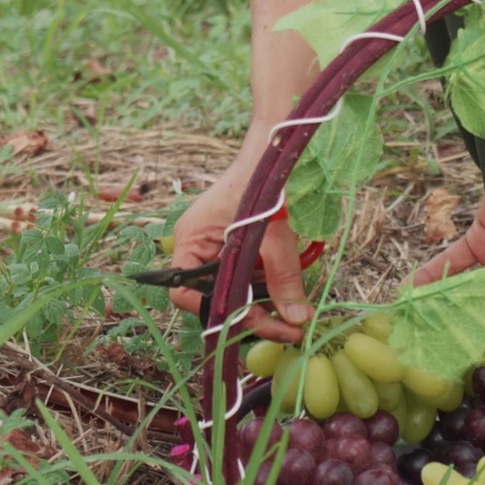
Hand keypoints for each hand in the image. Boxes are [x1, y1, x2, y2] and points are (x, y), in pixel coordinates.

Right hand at [170, 147, 313, 342]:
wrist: (274, 153)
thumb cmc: (264, 186)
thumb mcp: (276, 239)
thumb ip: (284, 280)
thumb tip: (298, 320)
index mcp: (191, 242)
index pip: (185, 293)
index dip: (215, 312)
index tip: (251, 323)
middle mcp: (196, 248)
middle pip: (215, 297)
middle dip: (251, 317)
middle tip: (289, 331)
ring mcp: (214, 247)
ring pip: (233, 290)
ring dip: (262, 305)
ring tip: (296, 317)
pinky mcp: (234, 247)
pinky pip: (245, 276)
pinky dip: (265, 287)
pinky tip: (290, 295)